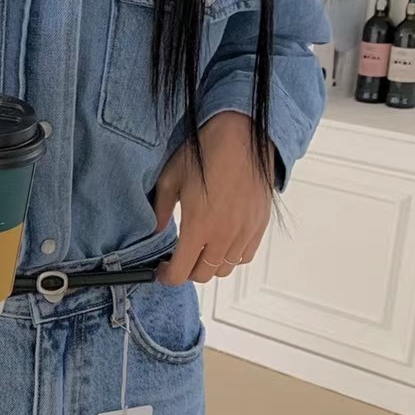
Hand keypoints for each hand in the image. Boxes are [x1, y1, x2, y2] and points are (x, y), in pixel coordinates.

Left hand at [153, 111, 273, 284]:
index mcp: (199, 227)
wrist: (241, 137)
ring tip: (200, 249)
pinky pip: (245, 256)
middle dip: (186, 271)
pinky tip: (221, 242)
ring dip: (209, 265)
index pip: (181, 273)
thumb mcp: (170, 180)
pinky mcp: (259, 225)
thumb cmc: (205, 154)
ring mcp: (245, 232)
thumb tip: (155, 232)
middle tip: (178, 258)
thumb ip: (160, 212)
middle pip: (203, 275)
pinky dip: (231, 257)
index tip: (162, 271)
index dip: (167, 277)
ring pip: (225, 269)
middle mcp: (224, 235)